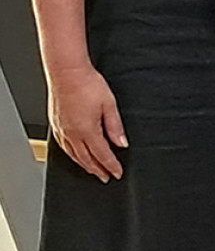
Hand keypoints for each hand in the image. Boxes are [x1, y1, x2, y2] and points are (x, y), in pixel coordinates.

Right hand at [47, 64, 125, 181]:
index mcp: (87, 130)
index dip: (111, 166)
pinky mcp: (56, 125)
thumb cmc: (87, 84)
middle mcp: (72, 134)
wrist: (66, 72)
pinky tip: (76, 155)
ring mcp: (62, 130)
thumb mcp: (109, 104)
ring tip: (93, 170)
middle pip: (86, 159)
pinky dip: (72, 155)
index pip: (102, 155)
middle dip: (98, 170)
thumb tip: (122, 143)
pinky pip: (63, 147)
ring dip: (85, 165)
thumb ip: (115, 126)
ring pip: (73, 155)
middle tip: (106, 177)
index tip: (117, 174)